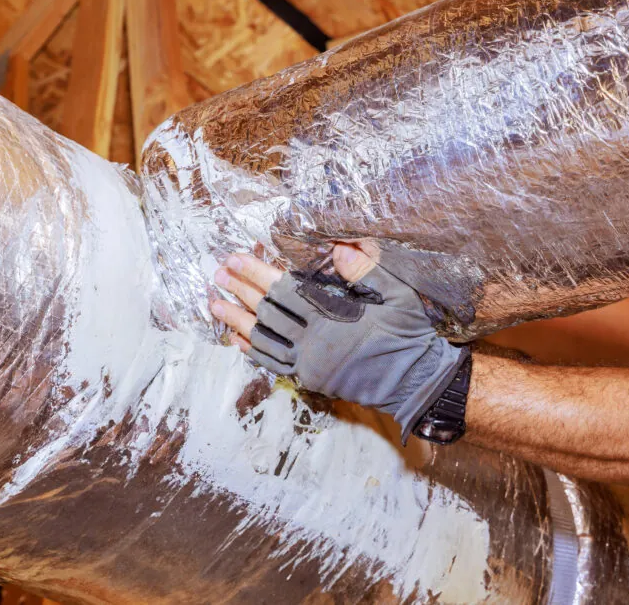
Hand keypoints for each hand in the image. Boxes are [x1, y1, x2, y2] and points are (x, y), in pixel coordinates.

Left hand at [212, 244, 467, 442]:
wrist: (415, 383)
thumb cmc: (407, 334)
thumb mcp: (395, 295)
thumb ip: (365, 269)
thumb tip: (338, 246)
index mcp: (333, 318)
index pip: (283, 290)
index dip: (256, 273)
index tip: (235, 259)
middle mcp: (315, 343)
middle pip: (266, 313)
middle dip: (238, 291)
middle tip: (217, 274)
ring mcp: (309, 364)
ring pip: (262, 340)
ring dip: (235, 320)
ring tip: (214, 304)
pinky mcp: (309, 380)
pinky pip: (272, 364)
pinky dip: (252, 350)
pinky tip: (236, 338)